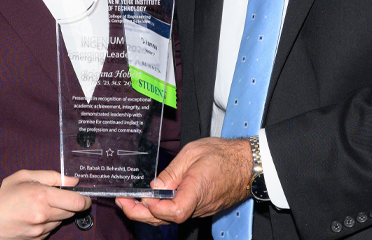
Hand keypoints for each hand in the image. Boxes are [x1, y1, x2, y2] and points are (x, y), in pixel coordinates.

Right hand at [0, 170, 90, 239]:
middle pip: (71, 212)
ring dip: (56, 214)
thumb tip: (73, 181)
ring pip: (60, 221)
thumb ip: (53, 177)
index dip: (84, 199)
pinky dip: (46, 223)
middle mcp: (43, 216)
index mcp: (42, 196)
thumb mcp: (25, 176)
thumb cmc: (1, 194)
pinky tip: (32, 217)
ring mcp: (38, 231)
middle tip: (55, 197)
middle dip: (69, 204)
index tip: (84, 196)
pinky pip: (49, 231)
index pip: (77, 202)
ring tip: (38, 206)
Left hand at [117, 137, 251, 224]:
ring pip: (171, 217)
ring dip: (149, 211)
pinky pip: (178, 212)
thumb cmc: (224, 155)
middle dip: (140, 213)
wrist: (248, 163)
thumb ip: (172, 171)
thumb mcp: (193, 153)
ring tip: (132, 201)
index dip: (156, 208)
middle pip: (167, 219)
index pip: (175, 210)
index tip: (141, 198)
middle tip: (123, 203)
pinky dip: (162, 209)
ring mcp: (200, 209)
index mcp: (198, 189)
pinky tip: (153, 199)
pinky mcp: (201, 207)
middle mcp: (199, 205)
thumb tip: (155, 187)